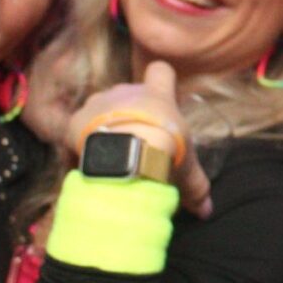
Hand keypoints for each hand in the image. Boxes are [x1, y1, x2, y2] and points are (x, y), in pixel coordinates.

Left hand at [68, 60, 212, 217]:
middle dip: (129, 111)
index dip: (161, 81)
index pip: (161, 71)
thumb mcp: (187, 172)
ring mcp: (98, 102)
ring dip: (104, 125)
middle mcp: (125, 90)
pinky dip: (80, 144)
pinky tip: (87, 166)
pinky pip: (77, 129)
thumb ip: (197, 188)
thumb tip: (208, 211)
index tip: (161, 100)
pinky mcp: (74, 120)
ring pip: (101, 108)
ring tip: (110, 154)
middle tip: (136, 139)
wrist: (124, 154)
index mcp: (157, 95)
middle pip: (127, 92)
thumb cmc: (163, 152)